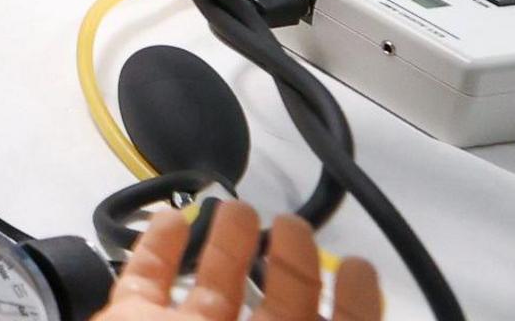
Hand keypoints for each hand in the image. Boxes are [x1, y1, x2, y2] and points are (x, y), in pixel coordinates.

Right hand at [101, 200, 380, 319]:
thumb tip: (370, 294)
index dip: (355, 301)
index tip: (359, 265)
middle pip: (277, 305)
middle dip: (290, 261)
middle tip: (294, 225)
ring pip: (213, 288)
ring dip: (226, 243)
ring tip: (239, 208)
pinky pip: (144, 280)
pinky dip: (153, 248)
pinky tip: (169, 220)